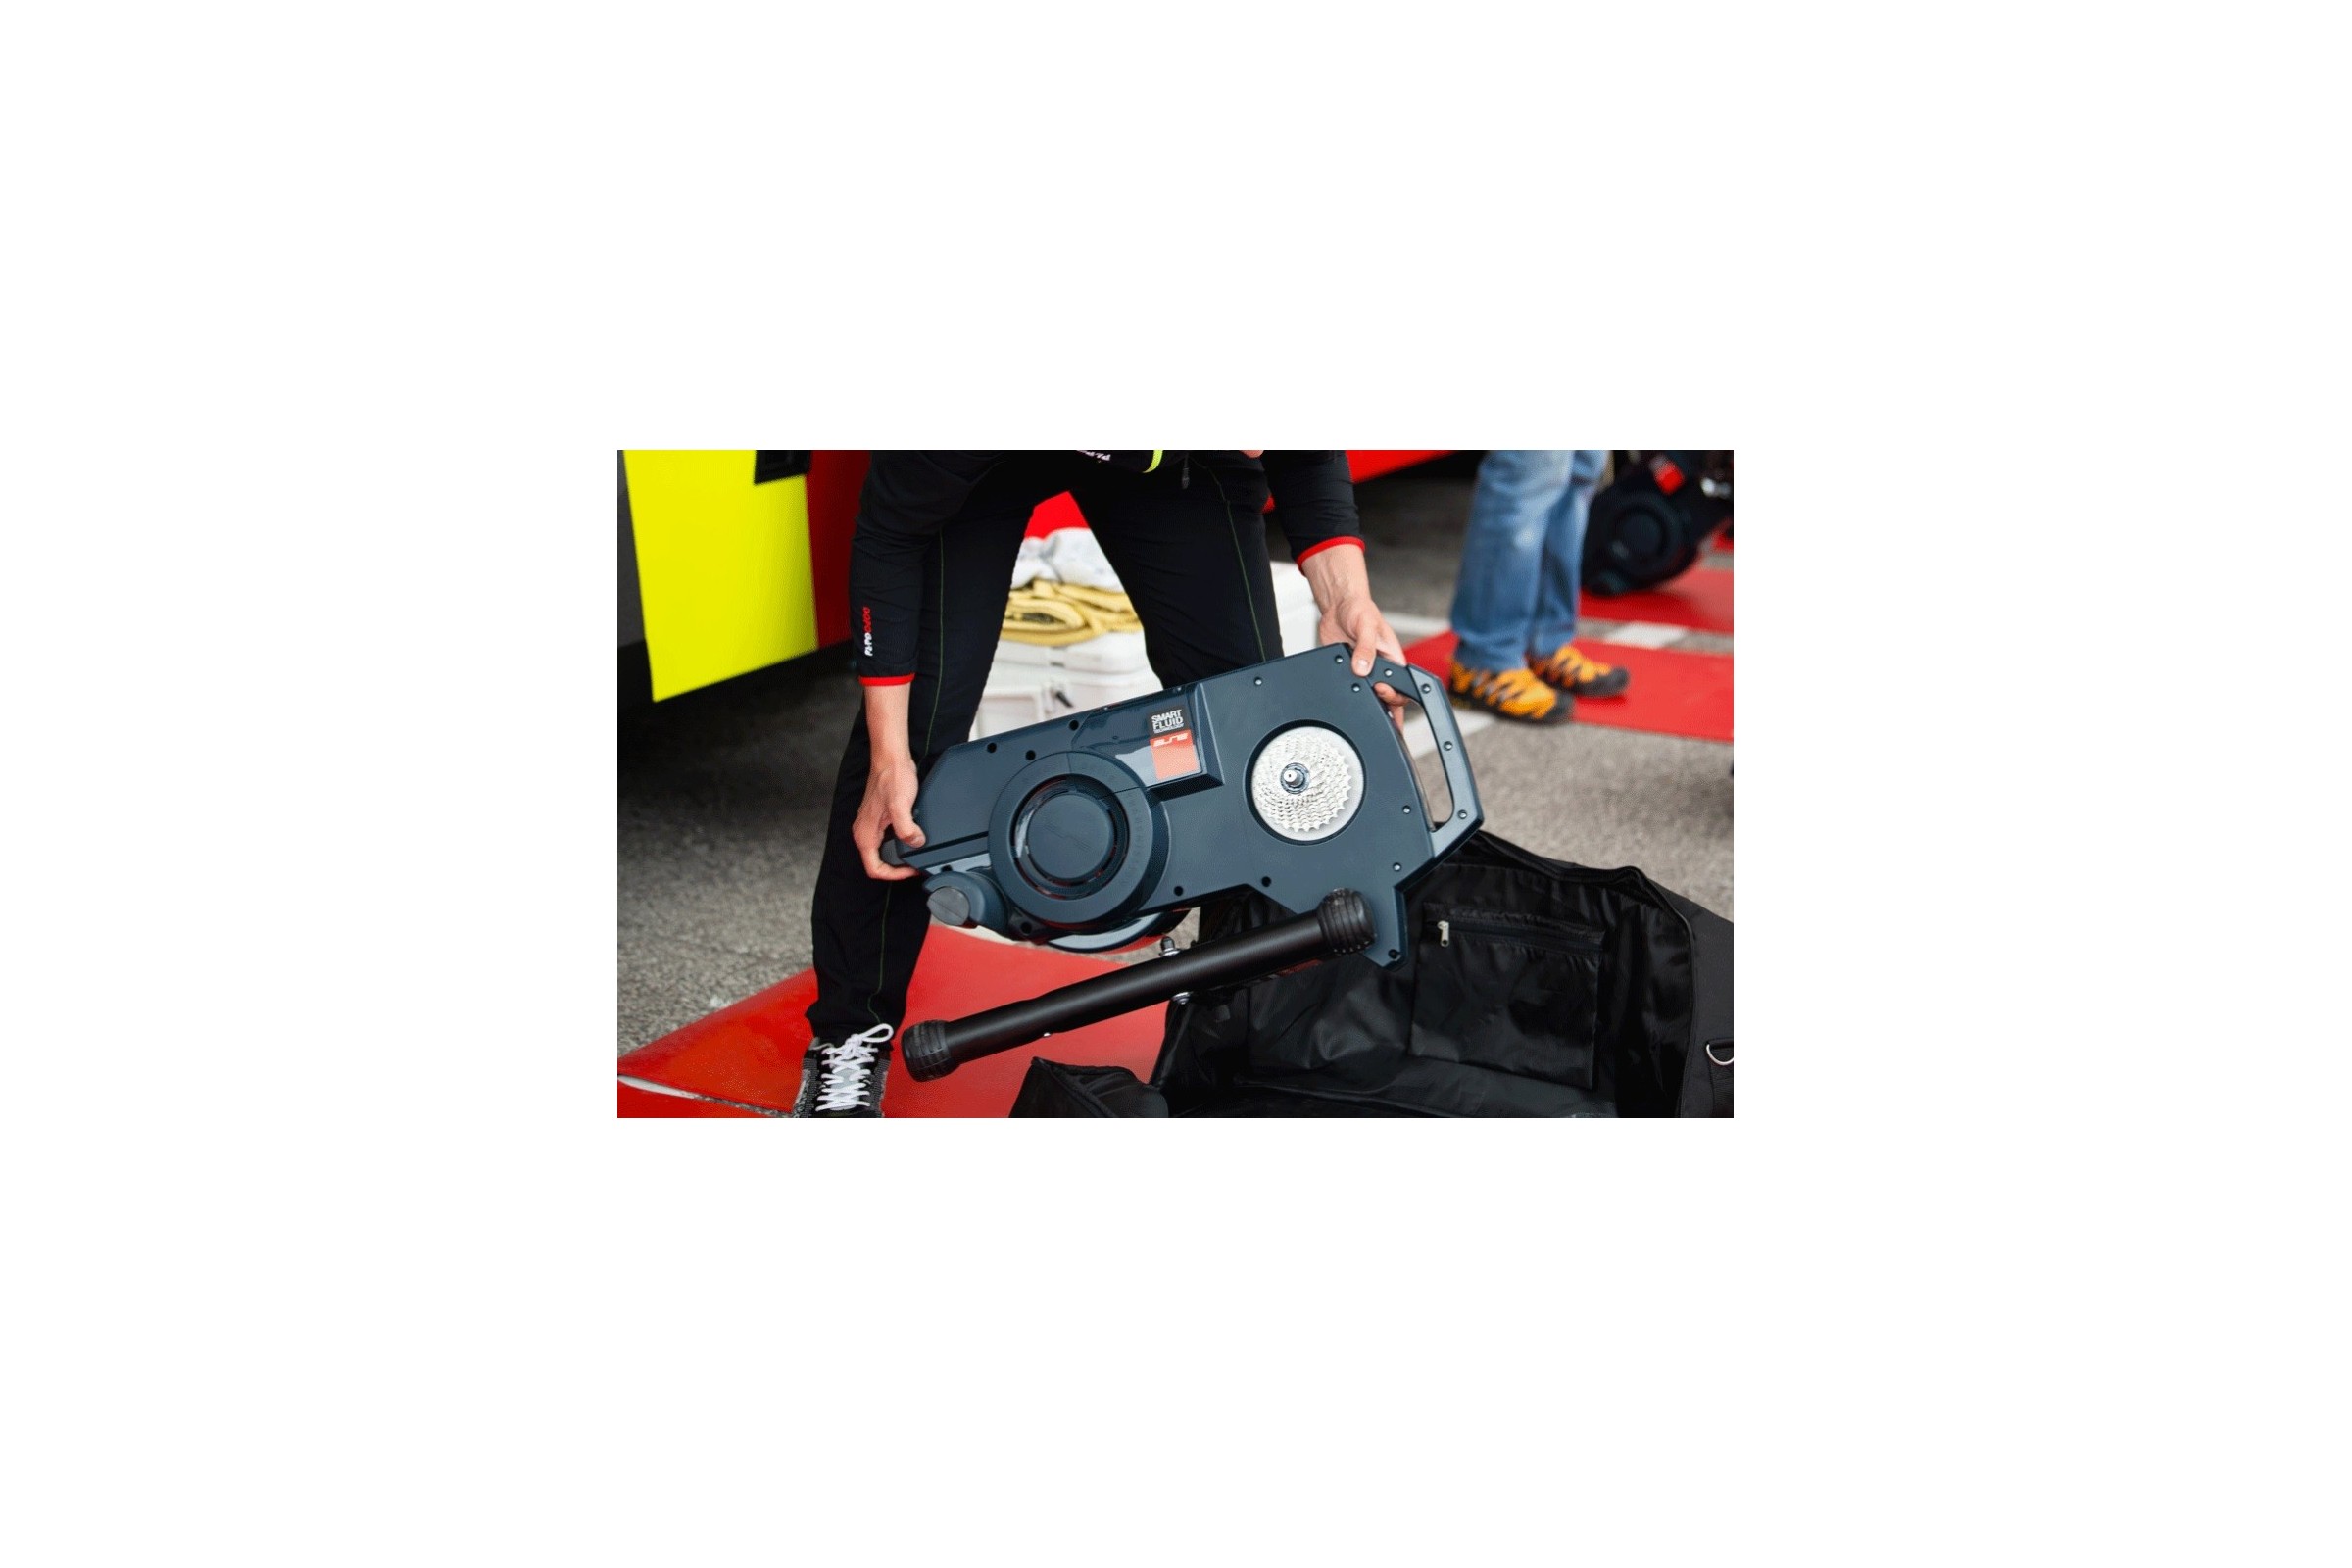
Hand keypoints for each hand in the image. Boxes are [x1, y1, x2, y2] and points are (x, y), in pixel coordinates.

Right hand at [854, 755, 922, 880]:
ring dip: (899, 856)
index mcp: (865, 835)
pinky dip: (900, 844)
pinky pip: (888, 839)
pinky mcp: (880, 819)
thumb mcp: (900, 805)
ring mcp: (872, 826)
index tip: (910, 870)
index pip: (874, 869)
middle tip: (915, 866)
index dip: (894, 875)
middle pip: (878, 863)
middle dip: (897, 868)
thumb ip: (906, 828)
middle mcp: (865, 832)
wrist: (892, 759)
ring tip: (916, 855)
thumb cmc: (892, 777)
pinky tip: (913, 838)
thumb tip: (915, 843)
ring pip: (883, 852)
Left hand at [1318, 593, 1409, 727]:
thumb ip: (1365, 648)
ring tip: (1359, 704)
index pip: (1401, 685)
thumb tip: (1362, 669)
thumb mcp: (1366, 626)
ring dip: (1364, 701)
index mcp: (1392, 657)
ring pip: (1369, 695)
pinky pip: (1350, 687)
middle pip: (1387, 695)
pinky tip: (1343, 693)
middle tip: (1371, 700)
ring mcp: (1364, 670)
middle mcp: (1380, 666)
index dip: (1393, 693)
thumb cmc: (1360, 609)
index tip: (1379, 688)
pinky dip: (1347, 693)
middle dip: (1382, 705)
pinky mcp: (1348, 670)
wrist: (1338, 606)